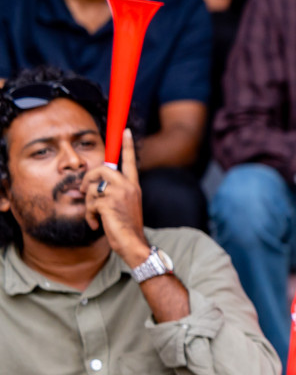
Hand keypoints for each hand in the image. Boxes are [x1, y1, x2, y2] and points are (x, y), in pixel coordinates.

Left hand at [82, 130, 149, 266]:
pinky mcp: (109, 203)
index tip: (125, 130)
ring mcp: (120, 194)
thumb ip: (109, 193)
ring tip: (96, 216)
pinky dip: (90, 215)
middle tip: (84, 192)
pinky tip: (98, 224)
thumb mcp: (121, 206)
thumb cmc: (126, 228)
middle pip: (102, 169)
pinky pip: (90, 202)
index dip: (126, 145)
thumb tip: (86, 188)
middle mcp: (128, 187)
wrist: (133, 244)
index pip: (130, 162)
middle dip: (88, 180)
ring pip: (92, 188)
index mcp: (133, 187)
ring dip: (89, 203)